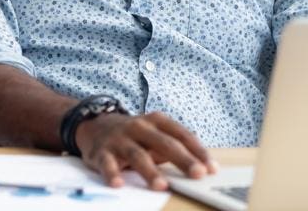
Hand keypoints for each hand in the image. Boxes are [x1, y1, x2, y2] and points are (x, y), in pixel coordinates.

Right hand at [75, 111, 217, 189]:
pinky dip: (112, 173)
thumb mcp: (155, 134)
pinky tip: (118, 184)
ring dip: (149, 171)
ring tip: (161, 185)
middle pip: (164, 144)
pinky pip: (107, 163)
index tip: (211, 168)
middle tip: (197, 174)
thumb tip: (204, 165)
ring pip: (137, 154)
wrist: (95, 125)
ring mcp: (120, 139)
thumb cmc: (135, 135)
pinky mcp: (101, 152)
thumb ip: (176, 146)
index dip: (198, 151)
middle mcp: (139, 127)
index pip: (181, 135)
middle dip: (182, 159)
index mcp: (157, 122)